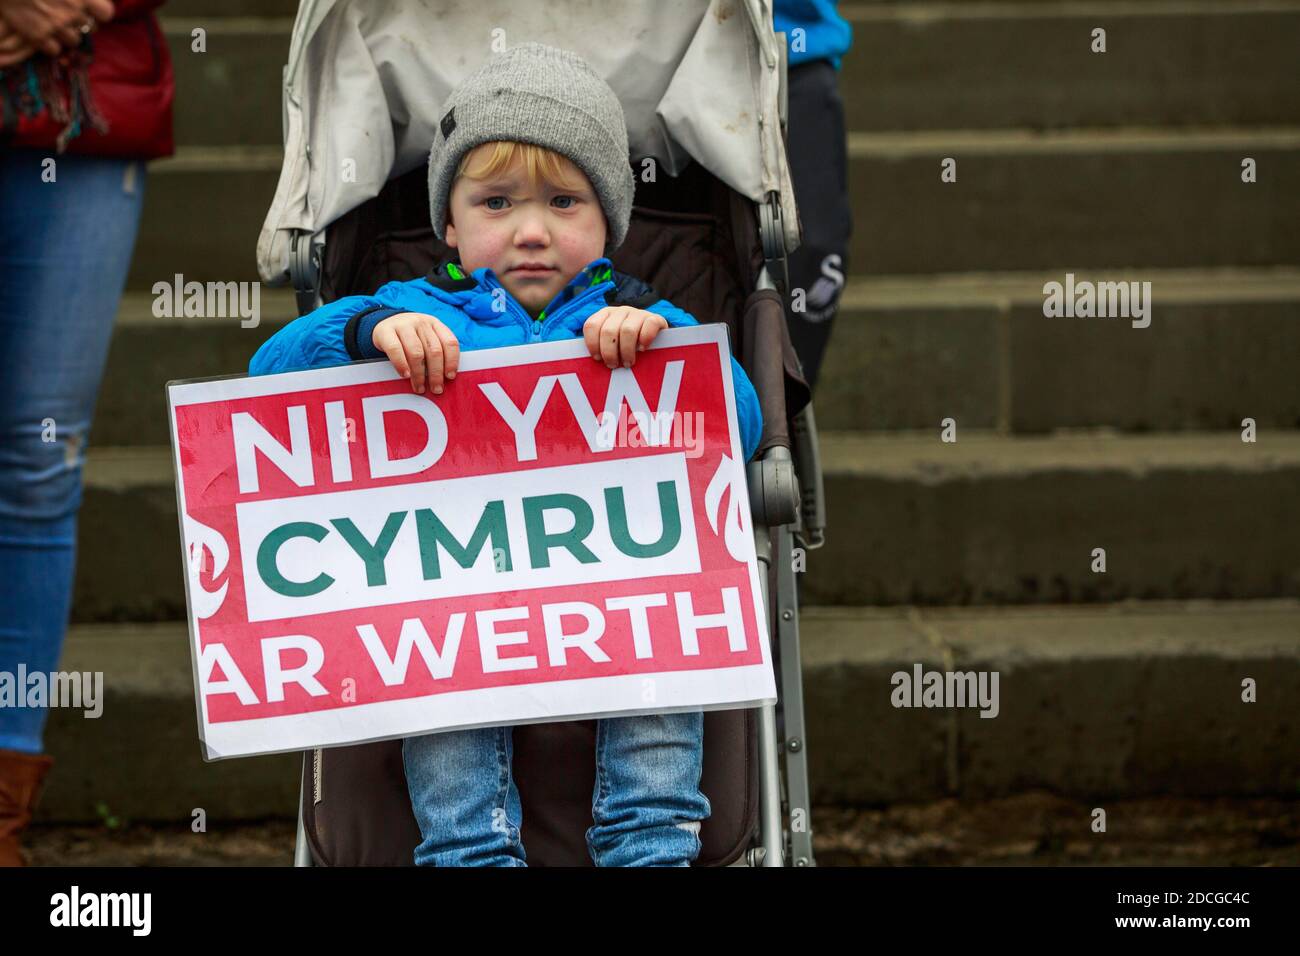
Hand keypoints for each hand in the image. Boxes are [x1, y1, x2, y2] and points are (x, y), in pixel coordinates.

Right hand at [0, 0, 114, 57]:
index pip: (107, 14)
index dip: (99, 13)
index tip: (91, 9)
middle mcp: (72, 13)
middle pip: (90, 28)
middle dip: (82, 23)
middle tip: (68, 13)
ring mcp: (56, 26)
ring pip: (73, 40)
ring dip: (66, 33)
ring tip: (54, 21)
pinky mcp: (37, 36)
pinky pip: (54, 50)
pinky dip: (50, 43)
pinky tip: (42, 30)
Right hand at [372, 312, 459, 393]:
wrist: (385, 324)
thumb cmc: (410, 337)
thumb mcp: (425, 338)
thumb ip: (436, 352)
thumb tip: (444, 379)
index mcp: (435, 324)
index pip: (449, 342)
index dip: (452, 361)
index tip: (450, 377)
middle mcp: (421, 322)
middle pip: (434, 350)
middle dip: (436, 374)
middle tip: (436, 389)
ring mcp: (403, 325)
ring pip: (416, 353)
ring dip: (419, 374)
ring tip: (420, 387)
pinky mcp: (385, 331)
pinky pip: (395, 350)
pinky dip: (401, 364)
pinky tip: (405, 375)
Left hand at [583, 306, 667, 368]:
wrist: (655, 339)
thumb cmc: (627, 347)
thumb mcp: (611, 344)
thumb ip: (600, 348)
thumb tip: (585, 363)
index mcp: (605, 315)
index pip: (591, 325)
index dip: (592, 344)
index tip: (598, 359)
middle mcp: (620, 311)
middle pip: (608, 330)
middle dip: (609, 352)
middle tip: (613, 365)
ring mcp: (638, 313)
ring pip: (628, 330)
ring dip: (626, 351)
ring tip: (628, 363)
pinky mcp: (655, 318)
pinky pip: (649, 325)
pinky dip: (645, 339)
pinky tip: (643, 349)